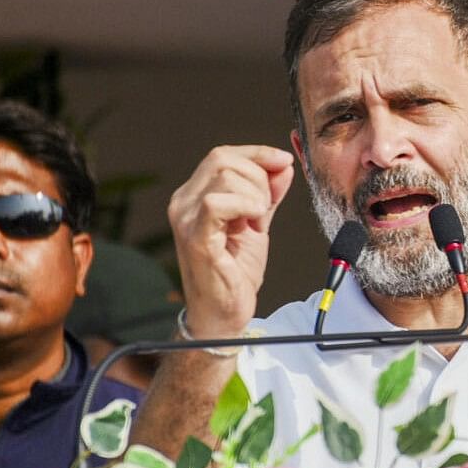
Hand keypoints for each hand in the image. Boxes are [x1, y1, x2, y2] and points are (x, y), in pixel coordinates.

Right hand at [168, 145, 293, 337]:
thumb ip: (268, 194)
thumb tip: (282, 165)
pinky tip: (254, 222)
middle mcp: (184, 202)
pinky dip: (244, 205)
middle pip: (223, 159)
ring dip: (254, 195)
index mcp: (195, 196)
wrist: (224, 314)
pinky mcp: (195, 237)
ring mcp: (186, 219)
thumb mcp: (257, 224)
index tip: (284, 161)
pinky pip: (216, 202)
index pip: (223, 155)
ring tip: (256, 223)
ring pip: (224, 176)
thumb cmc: (235, 272)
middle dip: (258, 177)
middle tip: (266, 209)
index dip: (257, 154)